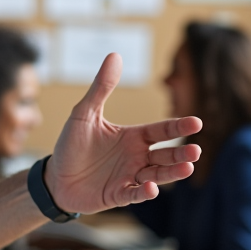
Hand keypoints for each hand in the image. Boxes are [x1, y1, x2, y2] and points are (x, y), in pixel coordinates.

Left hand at [46, 53, 201, 213]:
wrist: (54, 176)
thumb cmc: (71, 144)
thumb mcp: (85, 112)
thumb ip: (102, 87)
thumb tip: (115, 55)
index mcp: (132, 137)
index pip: (160, 131)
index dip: (178, 127)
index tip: (196, 122)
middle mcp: (136, 157)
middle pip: (165, 155)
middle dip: (181, 154)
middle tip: (196, 151)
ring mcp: (129, 177)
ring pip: (157, 176)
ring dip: (171, 173)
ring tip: (187, 168)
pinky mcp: (118, 195)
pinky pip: (134, 195)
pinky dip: (144, 193)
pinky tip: (151, 188)